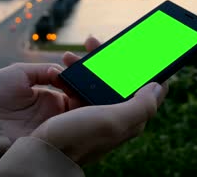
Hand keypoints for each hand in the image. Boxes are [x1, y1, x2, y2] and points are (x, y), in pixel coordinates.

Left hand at [0, 37, 101, 140]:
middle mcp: (55, 113)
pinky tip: (87, 98)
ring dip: (91, 97)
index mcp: (50, 97)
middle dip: (93, 85)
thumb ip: (45, 71)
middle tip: (101, 68)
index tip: (91, 62)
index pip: (75, 88)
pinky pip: (72, 129)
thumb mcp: (21, 73)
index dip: (85, 76)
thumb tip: (65, 72)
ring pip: (83, 114)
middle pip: (83, 101)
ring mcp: (54, 126)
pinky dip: (83, 115)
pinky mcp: (49, 138)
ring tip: (96, 79)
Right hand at [31, 36, 168, 164]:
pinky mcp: (74, 111)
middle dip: (111, 59)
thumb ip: (141, 106)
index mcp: (128, 118)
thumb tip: (158, 86)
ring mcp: (93, 112)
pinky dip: (69, 75)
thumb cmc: (75, 138)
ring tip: (69, 56)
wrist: (38, 153)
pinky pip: (76, 86)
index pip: (149, 92)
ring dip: (85, 64)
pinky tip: (59, 71)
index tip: (143, 50)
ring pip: (97, 80)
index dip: (149, 69)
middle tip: (94, 43)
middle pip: (121, 80)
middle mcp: (113, 115)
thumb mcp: (113, 121)